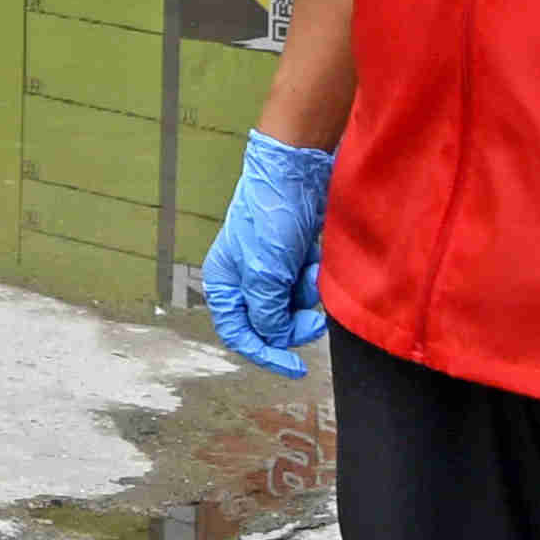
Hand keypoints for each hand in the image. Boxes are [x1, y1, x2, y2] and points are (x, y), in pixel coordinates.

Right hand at [197, 130, 334, 376]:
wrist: (296, 172)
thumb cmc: (271, 213)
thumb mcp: (266, 269)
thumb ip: (266, 309)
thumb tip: (272, 335)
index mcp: (225, 282)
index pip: (239, 332)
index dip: (265, 352)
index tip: (295, 367)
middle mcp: (244, 279)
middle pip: (270, 323)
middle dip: (293, 321)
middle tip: (315, 319)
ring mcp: (269, 269)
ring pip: (291, 305)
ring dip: (305, 295)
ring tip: (311, 270)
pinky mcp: (291, 259)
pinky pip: (304, 286)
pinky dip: (313, 279)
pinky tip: (314, 259)